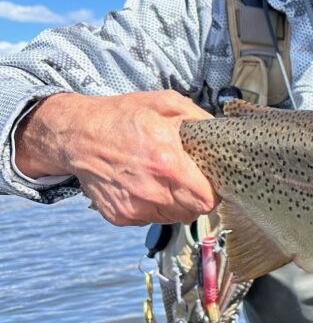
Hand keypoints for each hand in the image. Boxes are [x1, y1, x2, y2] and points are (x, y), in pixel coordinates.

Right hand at [15, 91, 217, 226]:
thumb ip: (201, 120)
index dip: (213, 191)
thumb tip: (225, 135)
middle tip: (188, 178)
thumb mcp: (167, 104)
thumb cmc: (123, 117)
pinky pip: (151, 219)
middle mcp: (151, 191)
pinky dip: (154, 206)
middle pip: (193, 212)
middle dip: (196, 196)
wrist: (77, 134)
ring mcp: (134, 207)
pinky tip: (145, 185)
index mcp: (167, 164)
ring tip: (164, 179)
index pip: (208, 200)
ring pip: (174, 217)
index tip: (209, 180)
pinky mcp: (120, 216)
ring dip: (176, 203)